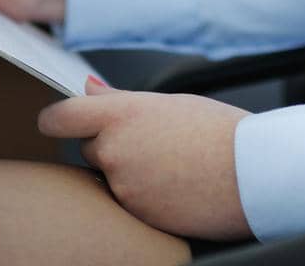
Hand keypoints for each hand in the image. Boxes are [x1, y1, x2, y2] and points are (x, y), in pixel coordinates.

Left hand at [38, 81, 252, 241]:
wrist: (250, 175)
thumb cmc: (218, 132)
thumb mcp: (170, 103)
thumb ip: (121, 100)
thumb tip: (89, 88)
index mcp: (122, 115)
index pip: (62, 117)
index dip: (54, 118)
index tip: (55, 119)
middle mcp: (115, 151)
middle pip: (89, 147)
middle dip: (108, 145)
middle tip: (148, 143)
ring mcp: (124, 188)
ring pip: (110, 177)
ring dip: (127, 172)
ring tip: (169, 165)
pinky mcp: (136, 217)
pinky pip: (126, 203)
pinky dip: (141, 195)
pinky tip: (172, 186)